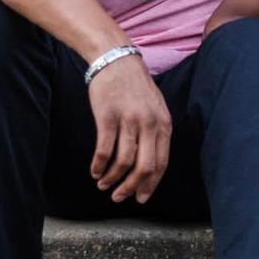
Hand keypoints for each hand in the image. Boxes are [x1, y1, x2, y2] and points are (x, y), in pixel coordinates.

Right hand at [88, 53, 170, 202]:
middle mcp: (149, 123)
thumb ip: (156, 132)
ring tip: (103, 185)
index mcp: (163, 124)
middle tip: (119, 197)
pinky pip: (104, 149)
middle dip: (131, 188)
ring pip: (123, 162)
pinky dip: (98, 165)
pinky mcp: (107, 116)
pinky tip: (94, 171)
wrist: (116, 60)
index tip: (141, 198)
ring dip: (112, 178)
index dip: (151, 184)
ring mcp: (128, 120)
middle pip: (144, 167)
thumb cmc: (135, 87)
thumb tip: (150, 164)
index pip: (161, 163)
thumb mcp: (155, 108)